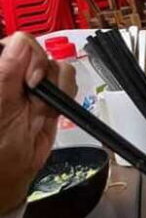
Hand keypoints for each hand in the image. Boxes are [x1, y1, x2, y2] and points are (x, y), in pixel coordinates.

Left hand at [0, 32, 75, 213]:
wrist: (11, 175)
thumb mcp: (2, 110)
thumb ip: (7, 74)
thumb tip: (21, 42)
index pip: (14, 43)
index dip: (26, 55)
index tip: (30, 80)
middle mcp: (12, 73)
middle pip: (38, 49)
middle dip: (42, 72)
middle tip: (35, 95)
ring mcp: (31, 82)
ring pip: (55, 62)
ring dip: (56, 85)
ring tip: (43, 108)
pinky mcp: (49, 91)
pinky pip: (67, 77)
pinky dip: (66, 91)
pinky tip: (53, 108)